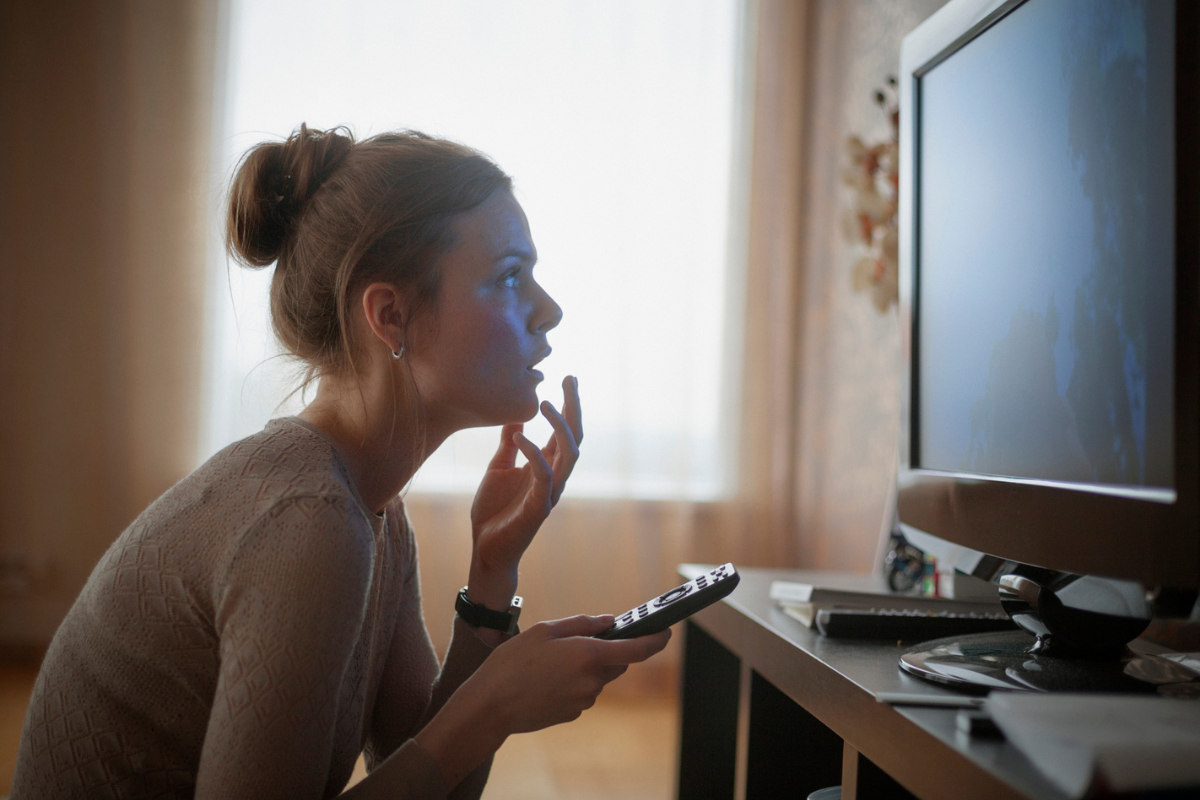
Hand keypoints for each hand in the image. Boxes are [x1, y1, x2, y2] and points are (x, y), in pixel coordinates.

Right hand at [410, 615, 668, 790]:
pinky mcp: (572, 713)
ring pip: (597, 678)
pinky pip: (582, 692)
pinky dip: (572, 683)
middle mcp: (592, 680)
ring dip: (585, 667)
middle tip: (578, 641)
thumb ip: (582, 624)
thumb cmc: (513, 662)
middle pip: (615, 663)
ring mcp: (583, 700)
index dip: (656, 640)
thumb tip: (610, 621)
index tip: (666, 631)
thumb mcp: (544, 630)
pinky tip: (546, 680)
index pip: (636, 650)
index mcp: (588, 655)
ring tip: (550, 662)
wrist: (490, 706)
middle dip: (607, 651)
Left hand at [467, 376, 582, 607]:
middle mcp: (554, 476)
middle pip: (575, 437)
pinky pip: (543, 476)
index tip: (568, 377)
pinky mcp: (537, 508)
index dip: (569, 404)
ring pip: (569, 454)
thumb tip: (516, 419)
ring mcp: (549, 492)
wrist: (486, 548)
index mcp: (546, 466)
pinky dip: (534, 454)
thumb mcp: (498, 468)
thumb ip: (509, 445)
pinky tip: (519, 436)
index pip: (565, 430)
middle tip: (569, 379)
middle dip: (574, 407)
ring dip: (560, 427)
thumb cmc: (494, 511)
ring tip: (545, 403)